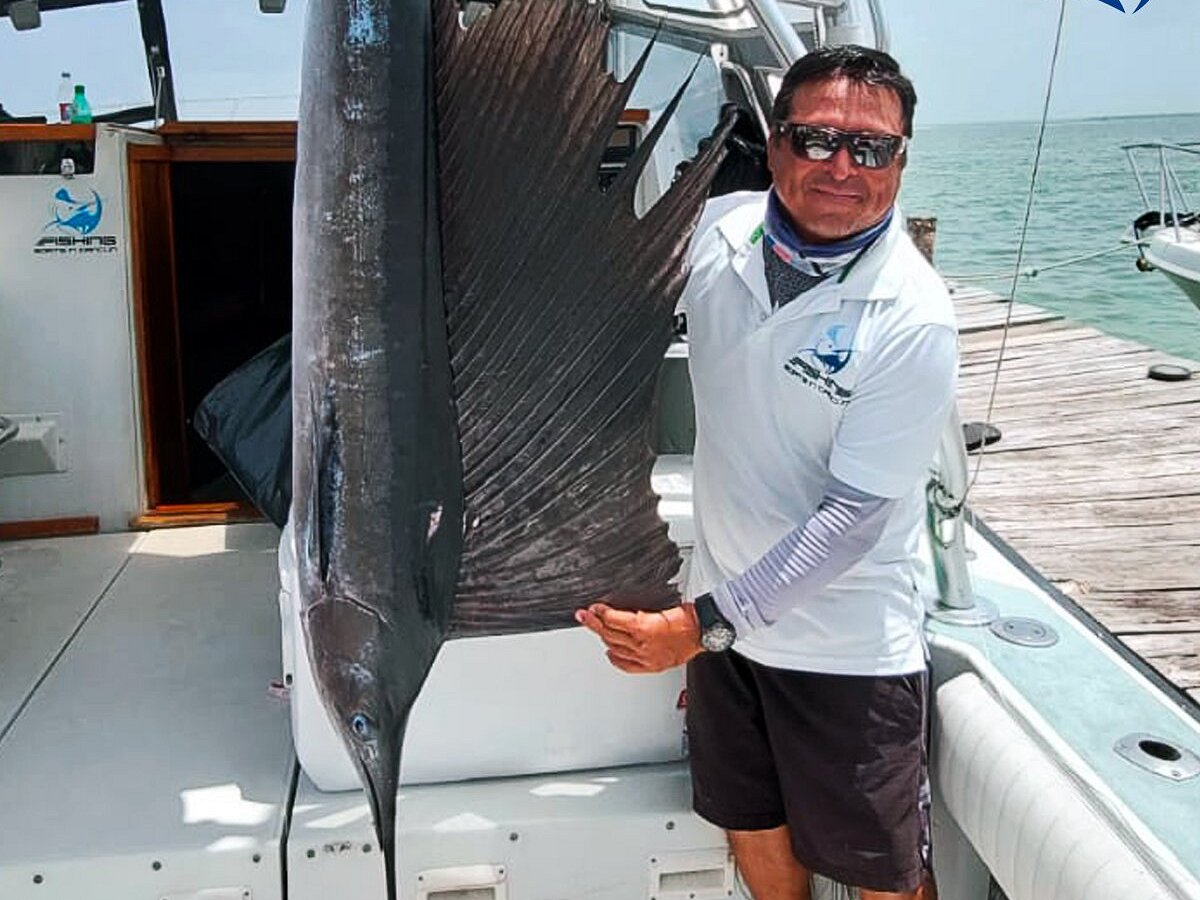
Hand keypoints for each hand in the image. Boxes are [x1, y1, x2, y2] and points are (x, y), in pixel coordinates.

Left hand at [575, 602, 703, 673]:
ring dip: (604, 638)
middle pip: (610, 634)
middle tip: (584, 616)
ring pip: (615, 648)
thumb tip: (620, 612)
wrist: (704, 631)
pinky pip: (627, 665)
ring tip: (596, 629)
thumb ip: (639, 613)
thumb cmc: (688, 617)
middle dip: (594, 623)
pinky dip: (615, 659)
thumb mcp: (660, 607)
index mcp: (644, 626)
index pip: (613, 619)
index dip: (601, 612)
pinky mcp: (651, 666)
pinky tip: (610, 653)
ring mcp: (645, 657)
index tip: (594, 608)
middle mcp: (642, 644)